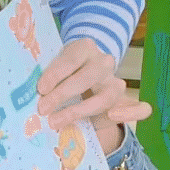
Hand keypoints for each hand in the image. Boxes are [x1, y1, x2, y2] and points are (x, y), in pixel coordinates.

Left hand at [38, 38, 151, 153]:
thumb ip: (45, 77)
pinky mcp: (126, 101)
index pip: (71, 59)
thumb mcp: (52, 67)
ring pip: (107, 95)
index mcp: (83, 48)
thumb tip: (29, 94)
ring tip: (56, 121)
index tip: (40, 89)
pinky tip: (113, 118)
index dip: (55, 74)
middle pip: (87, 77)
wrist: (81, 76)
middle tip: (42, 108)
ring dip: (81, 110)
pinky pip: (140, 108)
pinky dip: (131, 113)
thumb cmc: (60, 73)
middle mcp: (103, 62)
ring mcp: (116, 81)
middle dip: (63, 94)